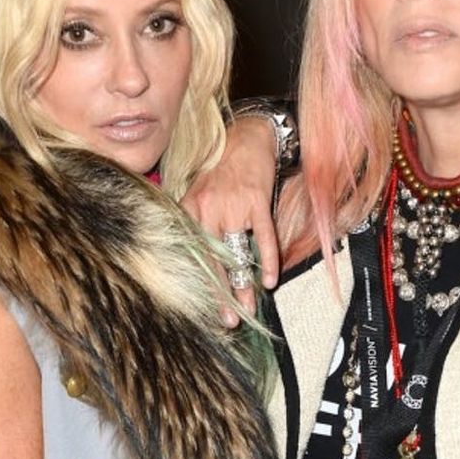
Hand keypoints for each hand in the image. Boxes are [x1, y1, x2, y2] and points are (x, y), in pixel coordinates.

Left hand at [181, 117, 279, 322]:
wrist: (248, 138)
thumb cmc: (221, 170)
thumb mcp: (198, 193)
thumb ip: (193, 223)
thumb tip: (190, 259)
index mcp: (189, 209)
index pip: (192, 254)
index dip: (200, 284)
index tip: (203, 309)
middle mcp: (207, 209)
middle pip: (214, 260)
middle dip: (221, 294)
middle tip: (228, 320)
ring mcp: (233, 205)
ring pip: (239, 254)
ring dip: (245, 285)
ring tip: (249, 308)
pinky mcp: (257, 200)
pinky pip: (263, 237)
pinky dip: (267, 259)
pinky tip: (270, 280)